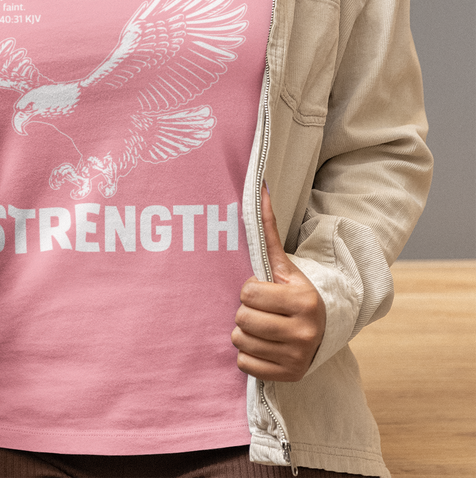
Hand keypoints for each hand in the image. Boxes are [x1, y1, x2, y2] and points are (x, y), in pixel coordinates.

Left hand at [232, 186, 325, 381]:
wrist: (323, 328)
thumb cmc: (295, 292)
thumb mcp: (285, 264)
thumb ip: (269, 229)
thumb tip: (259, 187)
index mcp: (303, 300)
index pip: (248, 292)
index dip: (250, 289)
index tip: (263, 290)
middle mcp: (304, 331)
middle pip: (242, 319)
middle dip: (246, 311)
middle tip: (262, 310)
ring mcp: (297, 357)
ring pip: (240, 342)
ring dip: (245, 333)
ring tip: (262, 326)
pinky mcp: (289, 376)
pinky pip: (245, 365)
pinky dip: (249, 355)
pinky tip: (264, 345)